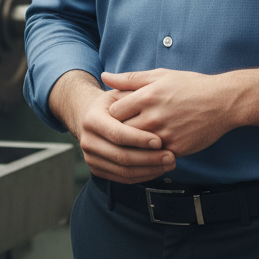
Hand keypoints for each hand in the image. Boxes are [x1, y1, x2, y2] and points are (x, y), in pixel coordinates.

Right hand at [50, 70, 175, 183]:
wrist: (93, 117)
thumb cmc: (114, 103)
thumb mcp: (120, 92)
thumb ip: (128, 88)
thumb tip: (124, 80)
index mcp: (92, 119)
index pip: (117, 134)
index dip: (139, 139)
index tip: (160, 140)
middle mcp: (87, 141)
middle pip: (121, 156)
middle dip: (148, 158)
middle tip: (171, 157)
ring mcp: (90, 157)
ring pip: (123, 171)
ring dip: (149, 170)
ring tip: (169, 163)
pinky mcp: (97, 169)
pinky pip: (122, 178)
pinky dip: (142, 176)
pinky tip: (158, 169)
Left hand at [102, 68, 235, 156]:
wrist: (222, 102)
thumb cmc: (190, 86)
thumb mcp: (160, 75)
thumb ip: (130, 78)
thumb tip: (105, 77)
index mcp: (147, 96)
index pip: (113, 112)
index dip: (112, 115)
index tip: (118, 115)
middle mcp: (153, 116)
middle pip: (121, 132)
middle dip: (118, 133)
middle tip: (119, 132)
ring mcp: (165, 135)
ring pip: (135, 148)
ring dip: (132, 146)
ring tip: (133, 142)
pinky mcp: (176, 149)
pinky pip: (154, 158)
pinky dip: (149, 155)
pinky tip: (150, 150)